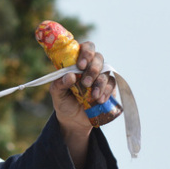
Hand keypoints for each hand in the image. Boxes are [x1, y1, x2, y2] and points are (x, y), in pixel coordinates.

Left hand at [49, 41, 115, 168]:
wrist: (73, 120)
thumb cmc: (64, 102)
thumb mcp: (57, 94)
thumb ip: (59, 84)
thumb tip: (70, 76)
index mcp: (77, 63)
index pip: (85, 48)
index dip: (86, 52)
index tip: (80, 65)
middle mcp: (90, 67)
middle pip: (98, 58)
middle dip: (93, 69)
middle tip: (85, 82)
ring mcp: (101, 77)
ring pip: (106, 73)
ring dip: (100, 83)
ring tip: (92, 96)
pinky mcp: (109, 89)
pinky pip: (112, 85)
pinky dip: (107, 92)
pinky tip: (99, 100)